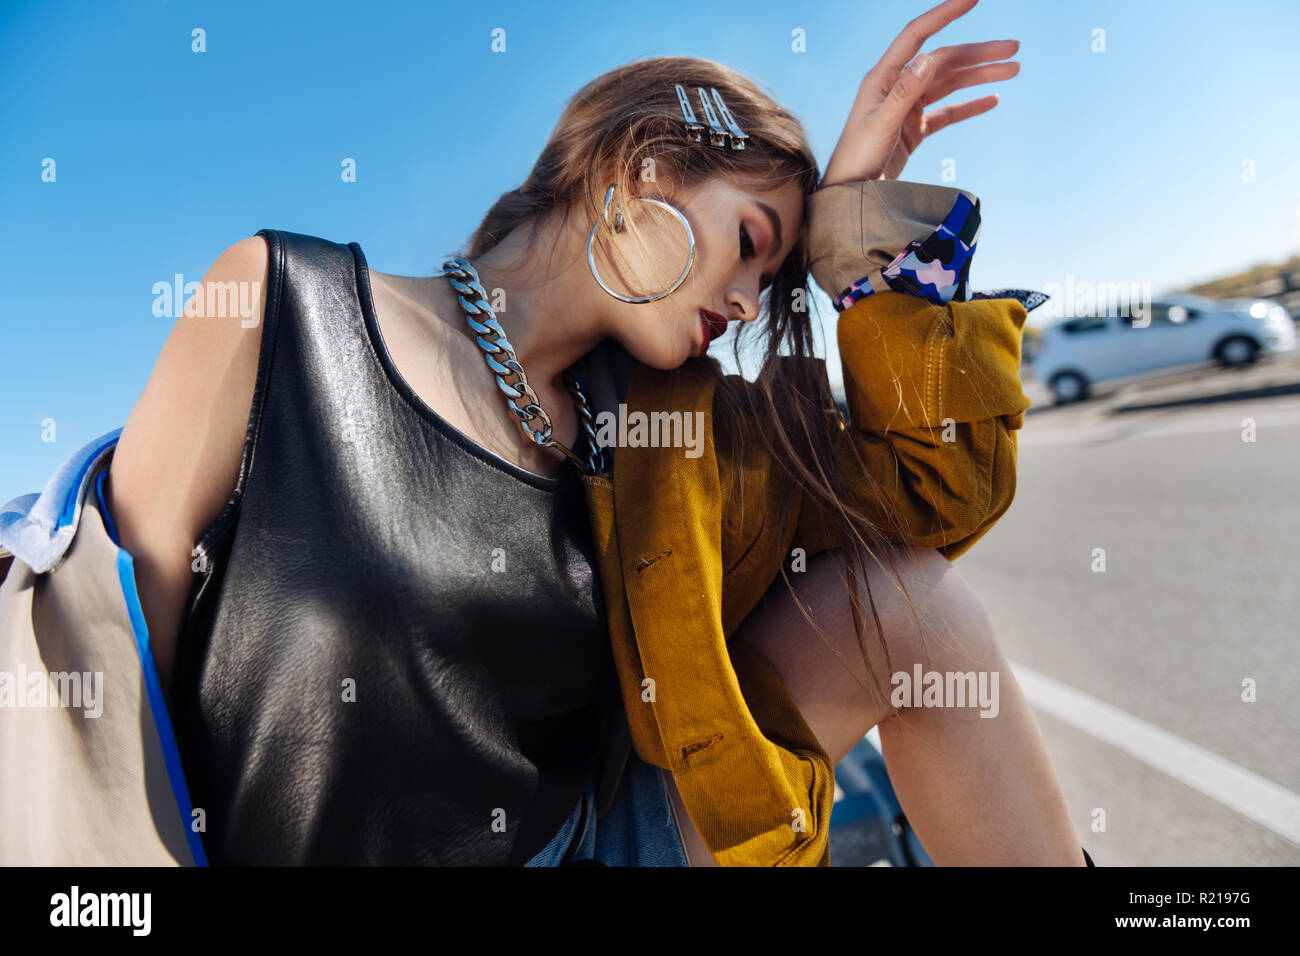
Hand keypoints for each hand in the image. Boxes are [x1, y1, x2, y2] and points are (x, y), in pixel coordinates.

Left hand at [820, 0, 1019, 186]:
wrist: (849, 195)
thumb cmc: (855, 161)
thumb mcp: (880, 126)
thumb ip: (903, 94)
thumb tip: (926, 58)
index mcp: (883, 79)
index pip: (917, 35)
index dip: (944, 14)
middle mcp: (896, 87)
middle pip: (943, 60)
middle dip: (979, 53)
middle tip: (1014, 50)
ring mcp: (907, 108)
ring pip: (949, 84)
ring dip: (980, 76)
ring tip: (1013, 70)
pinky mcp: (914, 130)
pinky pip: (947, 112)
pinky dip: (969, 106)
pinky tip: (992, 100)